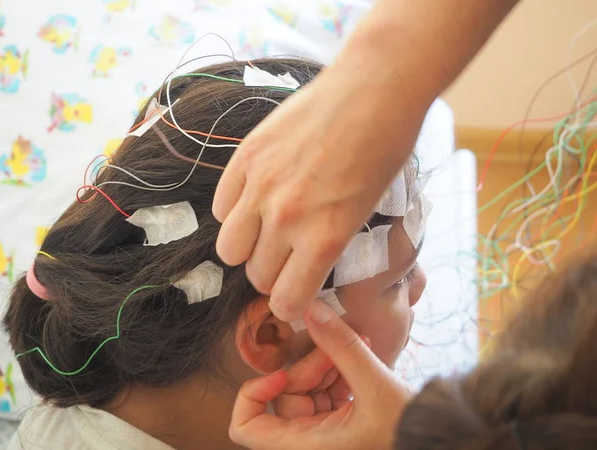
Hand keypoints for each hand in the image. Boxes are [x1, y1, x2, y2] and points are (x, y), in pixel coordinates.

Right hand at [213, 52, 427, 321]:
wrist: (374, 90)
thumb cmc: (384, 151)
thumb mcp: (367, 212)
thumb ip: (327, 245)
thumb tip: (302, 267)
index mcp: (325, 239)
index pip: (287, 301)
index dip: (290, 303)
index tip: (294, 295)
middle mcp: (286, 219)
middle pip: (257, 276)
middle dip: (272, 274)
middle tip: (287, 257)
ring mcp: (261, 187)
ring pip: (230, 249)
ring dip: (247, 249)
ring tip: (265, 232)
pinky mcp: (245, 159)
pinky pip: (220, 207)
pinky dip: (235, 212)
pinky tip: (257, 199)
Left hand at [229, 299, 411, 449]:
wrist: (436, 438)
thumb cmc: (407, 429)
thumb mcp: (375, 385)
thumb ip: (341, 346)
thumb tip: (311, 308)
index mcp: (307, 447)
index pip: (247, 427)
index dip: (253, 395)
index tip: (279, 373)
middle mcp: (309, 442)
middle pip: (284, 397)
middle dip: (310, 366)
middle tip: (339, 348)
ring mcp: (322, 432)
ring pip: (306, 388)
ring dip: (328, 363)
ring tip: (358, 347)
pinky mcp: (338, 421)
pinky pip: (325, 390)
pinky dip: (339, 371)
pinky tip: (361, 356)